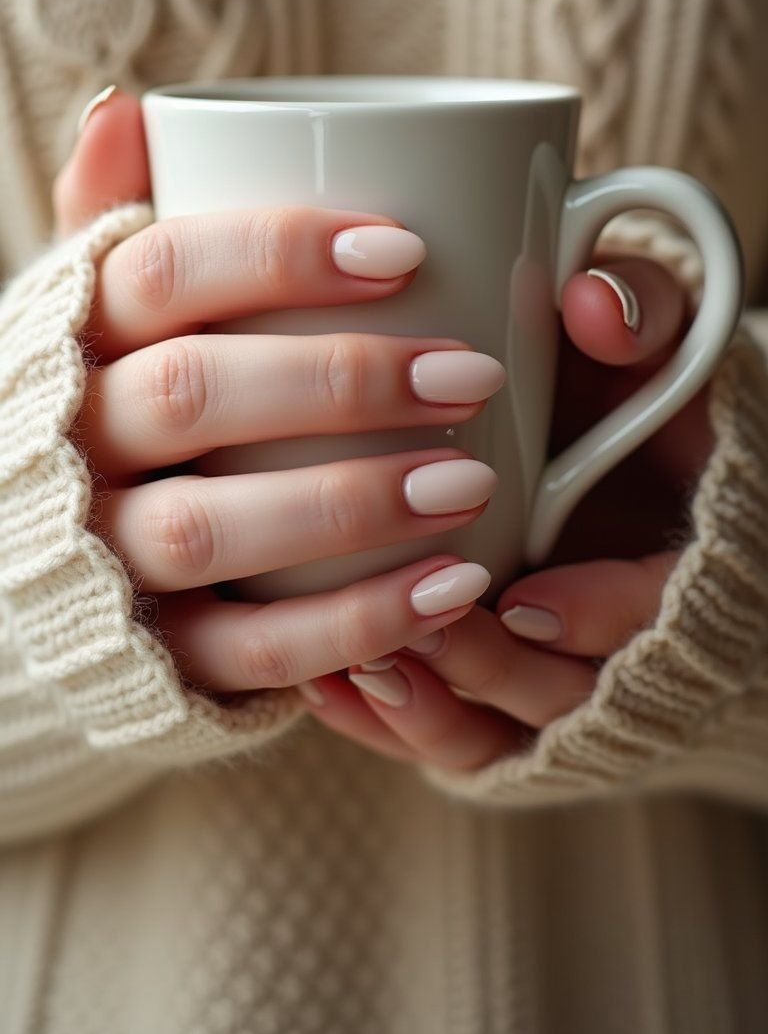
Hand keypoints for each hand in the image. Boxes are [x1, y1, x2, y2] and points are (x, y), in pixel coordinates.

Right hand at [54, 92, 509, 698]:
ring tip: (474, 484)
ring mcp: (108, 554)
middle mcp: (75, 441)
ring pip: (210, 529)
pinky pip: (245, 650)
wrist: (45, 549)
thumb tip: (129, 107)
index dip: (280, 253)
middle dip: (339, 382)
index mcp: (76, 335)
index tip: (407, 251)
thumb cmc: (108, 395)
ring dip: (348, 505)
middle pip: (192, 395)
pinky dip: (350, 624)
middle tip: (473, 374)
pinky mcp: (155, 653)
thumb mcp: (98, 302)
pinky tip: (450, 587)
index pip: (162, 271)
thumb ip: (118, 213)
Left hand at [293, 257, 712, 768]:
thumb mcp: (646, 341)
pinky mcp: (488, 682)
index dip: (600, 614)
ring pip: (499, 726)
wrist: (603, 438)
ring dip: (431, 708)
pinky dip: (393, 720)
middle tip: (418, 628)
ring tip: (359, 663)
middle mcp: (614, 630)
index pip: (658, 608)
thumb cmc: (622, 386)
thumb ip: (644, 315)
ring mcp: (548, 664)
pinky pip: (451, 732)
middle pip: (565, 694)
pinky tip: (327, 687)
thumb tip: (593, 302)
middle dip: (493, 670)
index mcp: (673, 550)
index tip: (526, 598)